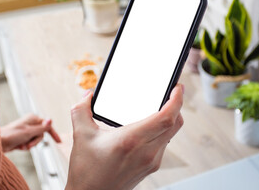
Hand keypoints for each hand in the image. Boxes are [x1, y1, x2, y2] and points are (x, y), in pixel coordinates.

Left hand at [0, 114, 60, 151]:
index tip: (59, 142)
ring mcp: (26, 130)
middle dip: (35, 141)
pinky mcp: (22, 136)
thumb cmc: (12, 135)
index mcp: (33, 118)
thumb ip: (42, 127)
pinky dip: (25, 146)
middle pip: (41, 135)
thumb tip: (51, 120)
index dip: (53, 134)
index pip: (47, 126)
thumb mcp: (30, 132)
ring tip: (22, 145)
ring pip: (35, 140)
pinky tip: (18, 146)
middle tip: (28, 144)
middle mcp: (30, 123)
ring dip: (30, 145)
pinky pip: (29, 143)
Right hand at [65, 84, 183, 189]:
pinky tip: (151, 125)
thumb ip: (81, 110)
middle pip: (175, 124)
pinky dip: (163, 131)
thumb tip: (88, 95)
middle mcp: (146, 152)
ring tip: (162, 106)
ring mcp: (151, 162)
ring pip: (171, 135)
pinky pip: (164, 144)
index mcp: (131, 140)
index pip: (166, 118)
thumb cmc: (86, 171)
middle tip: (172, 92)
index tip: (177, 88)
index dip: (176, 100)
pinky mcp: (150, 167)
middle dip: (177, 105)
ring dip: (170, 119)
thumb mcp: (81, 135)